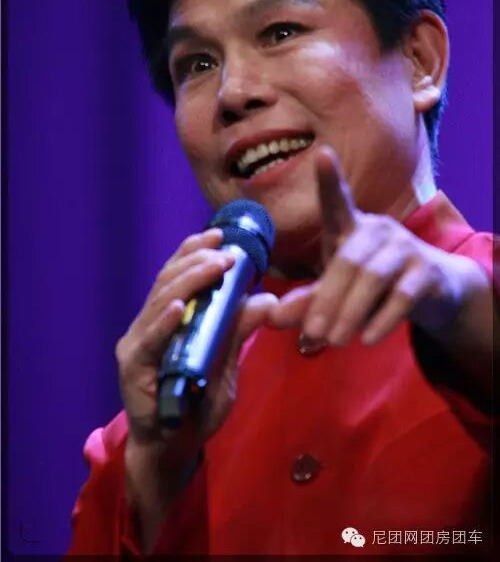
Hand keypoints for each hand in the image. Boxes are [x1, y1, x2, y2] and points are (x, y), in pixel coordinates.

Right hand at [115, 228, 277, 452]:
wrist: (174, 449)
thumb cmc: (197, 404)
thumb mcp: (226, 363)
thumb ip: (239, 332)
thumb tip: (267, 301)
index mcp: (168, 318)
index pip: (177, 275)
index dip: (194, 251)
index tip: (221, 234)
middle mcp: (148, 325)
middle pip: (168, 281)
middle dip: (197, 262)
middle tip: (226, 252)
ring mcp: (138, 344)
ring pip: (159, 302)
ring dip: (189, 282)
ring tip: (213, 266)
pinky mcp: (133, 368)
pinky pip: (150, 340)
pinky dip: (163, 322)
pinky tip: (178, 308)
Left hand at [268, 145, 482, 346]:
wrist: (432, 291)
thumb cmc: (372, 283)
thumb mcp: (337, 291)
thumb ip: (307, 302)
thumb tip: (270, 316)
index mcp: (351, 228)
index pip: (337, 201)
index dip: (330, 180)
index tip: (323, 154)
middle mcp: (378, 230)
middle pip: (348, 260)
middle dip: (327, 298)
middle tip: (313, 333)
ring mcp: (404, 248)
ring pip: (373, 277)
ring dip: (350, 311)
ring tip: (333, 341)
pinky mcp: (426, 272)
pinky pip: (402, 295)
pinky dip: (382, 319)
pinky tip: (366, 339)